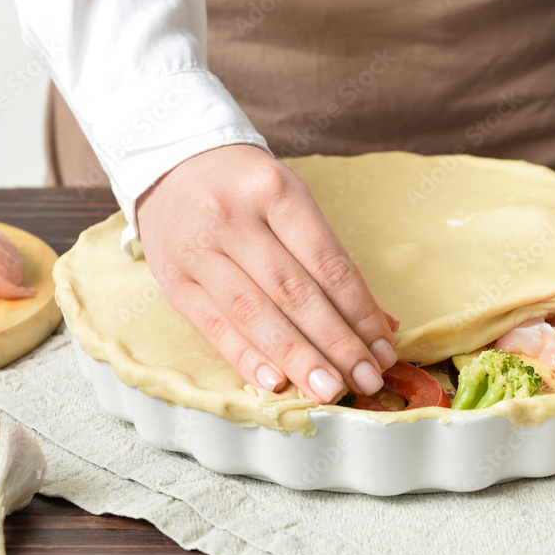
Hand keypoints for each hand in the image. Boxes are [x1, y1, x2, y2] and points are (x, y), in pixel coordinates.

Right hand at [136, 144, 397, 403]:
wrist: (171, 164)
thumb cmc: (247, 187)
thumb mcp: (292, 201)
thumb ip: (330, 260)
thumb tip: (378, 324)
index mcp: (275, 191)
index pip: (327, 262)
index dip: (360, 312)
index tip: (383, 348)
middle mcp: (233, 219)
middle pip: (293, 293)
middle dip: (335, 343)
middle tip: (366, 379)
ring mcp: (198, 252)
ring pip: (255, 315)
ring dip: (298, 358)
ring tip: (330, 390)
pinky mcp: (174, 282)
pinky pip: (215, 328)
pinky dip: (247, 358)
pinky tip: (276, 382)